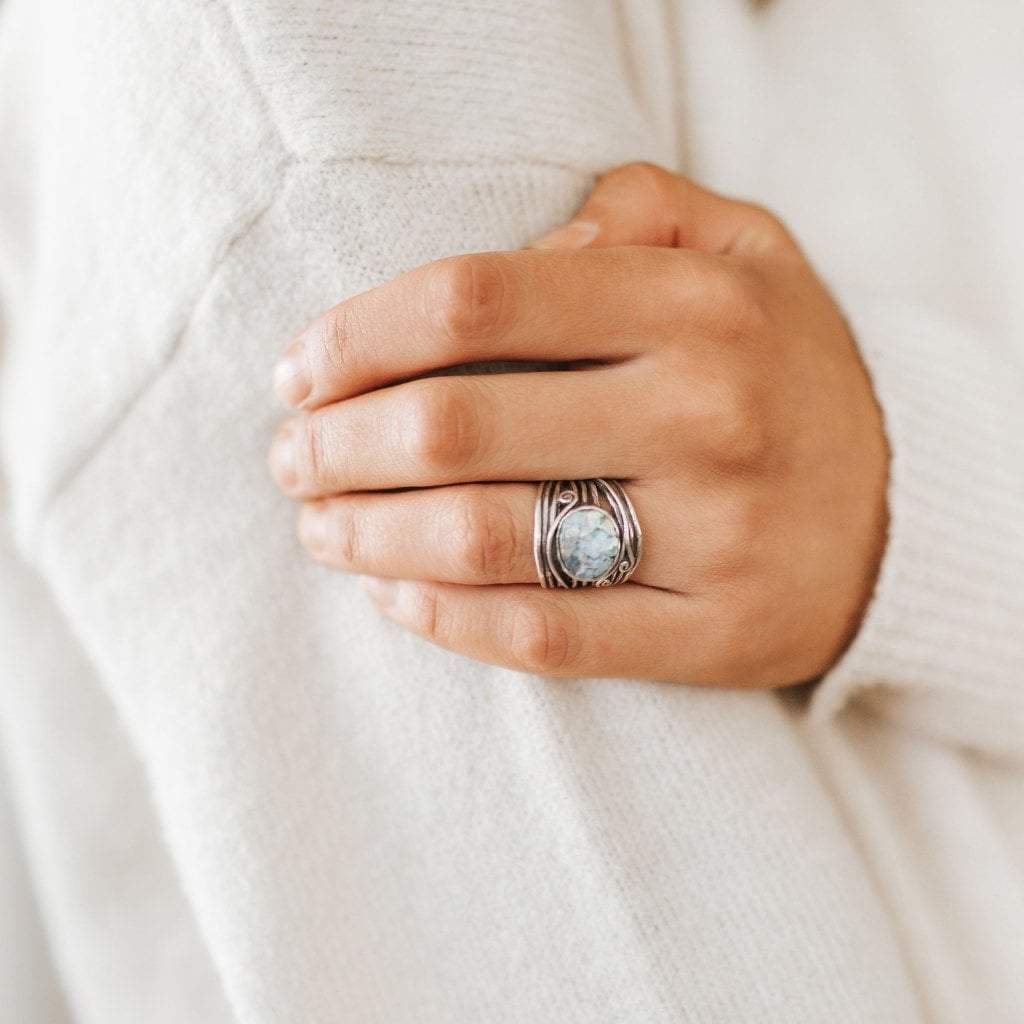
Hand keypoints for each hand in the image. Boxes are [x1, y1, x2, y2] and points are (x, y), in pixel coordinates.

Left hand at [268, 163, 887, 686]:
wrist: (909, 507)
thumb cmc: (786, 370)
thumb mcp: (745, 250)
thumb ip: (637, 211)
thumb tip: (521, 242)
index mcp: (694, 306)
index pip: (475, 300)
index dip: (358, 334)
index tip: (299, 370)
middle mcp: (705, 414)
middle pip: (457, 425)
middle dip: (336, 445)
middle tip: (289, 458)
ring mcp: (714, 534)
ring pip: (486, 540)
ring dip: (368, 537)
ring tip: (319, 528)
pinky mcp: (715, 631)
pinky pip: (550, 635)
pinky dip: (447, 621)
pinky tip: (393, 598)